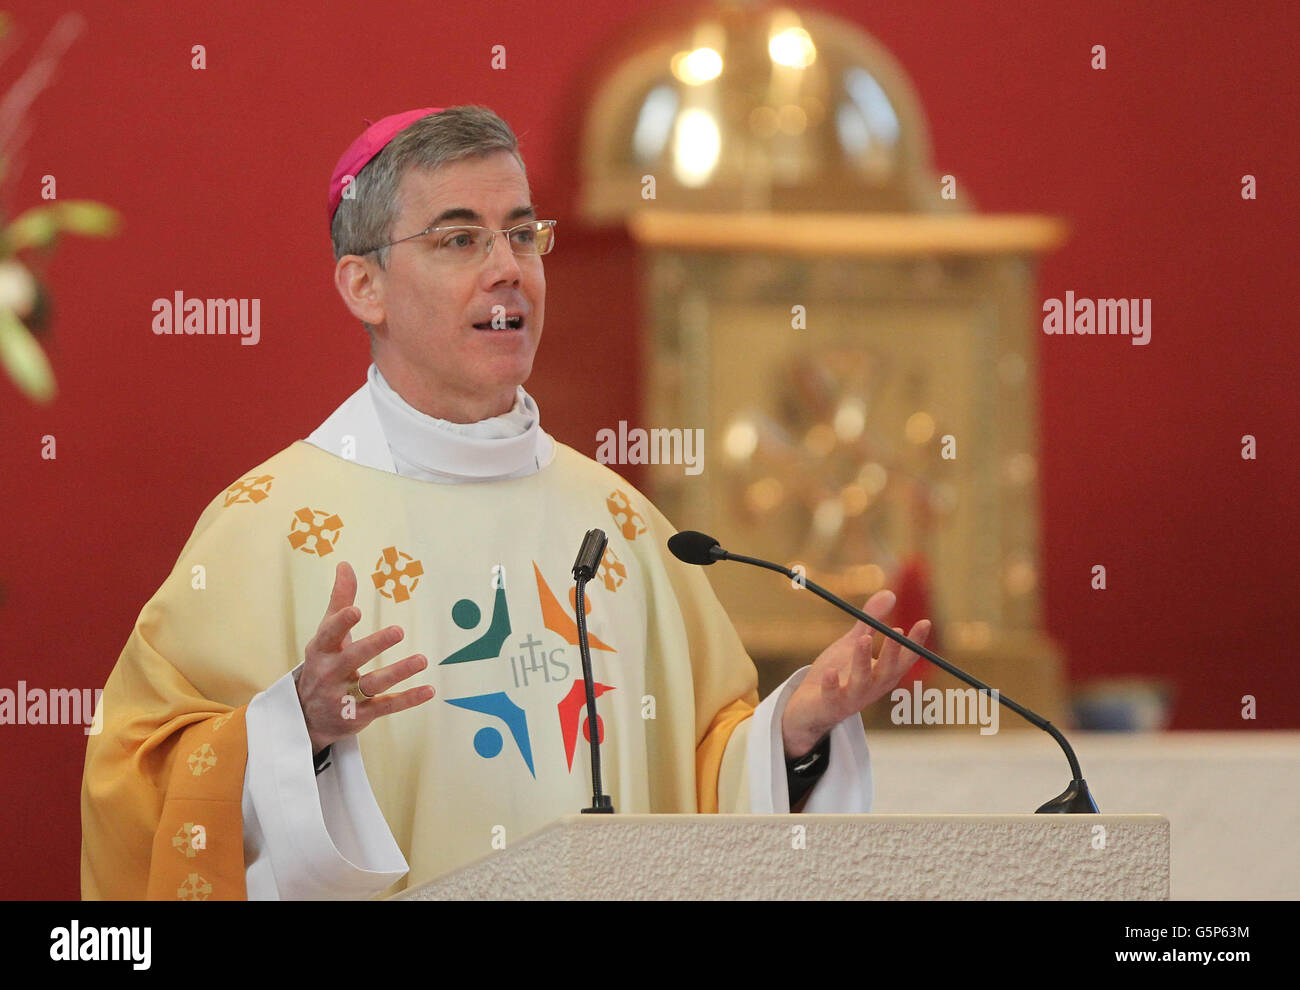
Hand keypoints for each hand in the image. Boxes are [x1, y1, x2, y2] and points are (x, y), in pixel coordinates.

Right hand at [297, 561, 434, 753]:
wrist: (306, 717)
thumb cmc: (323, 663)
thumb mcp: (326, 635)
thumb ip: (339, 600)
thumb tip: (345, 564)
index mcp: (321, 650)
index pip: (329, 634)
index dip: (342, 623)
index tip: (356, 610)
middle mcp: (331, 673)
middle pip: (353, 658)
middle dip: (374, 645)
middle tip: (398, 630)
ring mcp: (344, 697)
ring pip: (373, 684)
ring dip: (398, 672)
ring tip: (422, 659)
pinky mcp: (359, 716)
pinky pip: (386, 707)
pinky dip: (408, 699)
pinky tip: (429, 689)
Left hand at [781, 589, 930, 757]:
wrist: (810, 707)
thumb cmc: (838, 673)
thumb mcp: (854, 644)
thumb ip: (870, 623)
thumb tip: (890, 593)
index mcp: (882, 674)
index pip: (904, 659)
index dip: (916, 643)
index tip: (925, 622)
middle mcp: (872, 687)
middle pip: (887, 671)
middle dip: (892, 653)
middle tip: (896, 632)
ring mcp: (852, 698)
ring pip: (862, 681)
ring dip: (863, 661)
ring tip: (862, 639)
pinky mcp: (830, 704)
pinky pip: (832, 695)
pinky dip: (832, 684)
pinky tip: (829, 671)